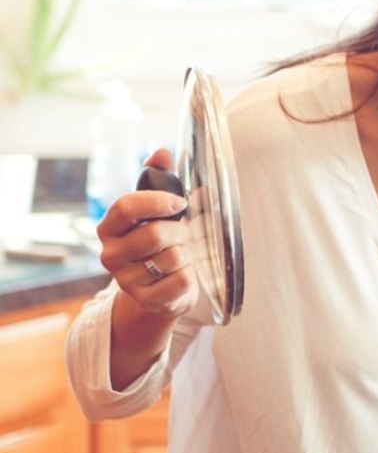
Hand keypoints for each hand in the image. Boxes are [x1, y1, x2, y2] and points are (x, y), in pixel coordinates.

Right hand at [96, 148, 196, 317]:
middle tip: (186, 235)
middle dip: (181, 232)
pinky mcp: (147, 300)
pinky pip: (182, 282)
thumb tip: (162, 151)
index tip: (181, 203)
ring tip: (184, 255)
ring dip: (189, 254)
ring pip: (173, 259)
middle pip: (155, 235)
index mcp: (110, 227)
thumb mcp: (158, 211)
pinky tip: (184, 275)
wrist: (162, 291)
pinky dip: (192, 276)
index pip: (125, 206)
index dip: (157, 202)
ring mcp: (126, 280)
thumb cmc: (161, 243)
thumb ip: (159, 179)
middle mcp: (111, 254)